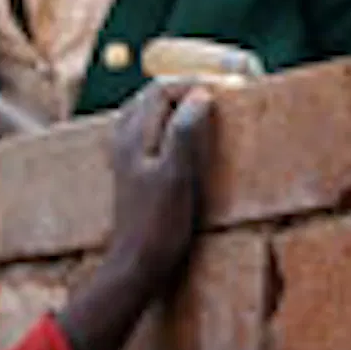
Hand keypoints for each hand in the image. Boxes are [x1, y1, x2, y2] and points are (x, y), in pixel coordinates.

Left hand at [55, 81, 212, 349]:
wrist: (135, 265)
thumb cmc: (158, 225)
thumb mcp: (177, 177)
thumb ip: (184, 133)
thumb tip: (201, 95)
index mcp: (134, 136)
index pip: (162, 90)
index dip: (194, 84)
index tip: (226, 90)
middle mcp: (124, 140)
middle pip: (152, 97)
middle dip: (184, 89)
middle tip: (218, 94)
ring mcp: (124, 157)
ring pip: (147, 113)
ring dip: (174, 105)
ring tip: (204, 109)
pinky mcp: (130, 173)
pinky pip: (147, 133)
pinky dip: (167, 125)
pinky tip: (183, 138)